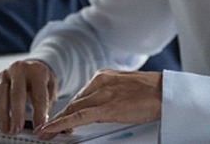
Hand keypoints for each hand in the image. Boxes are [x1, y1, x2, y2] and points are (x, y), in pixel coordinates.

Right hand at [0, 60, 56, 134]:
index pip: (38, 93)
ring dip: (2, 113)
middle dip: (17, 113)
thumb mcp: (51, 86)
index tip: (39, 125)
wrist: (34, 66)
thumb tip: (42, 122)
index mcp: (37, 71)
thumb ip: (47, 101)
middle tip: (17, 129)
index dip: (39, 112)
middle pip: (17, 92)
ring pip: (0, 93)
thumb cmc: (42, 80)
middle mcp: (20, 69)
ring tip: (6, 129)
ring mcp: (5, 73)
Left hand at [36, 70, 161, 139]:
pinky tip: (50, 130)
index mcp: (104, 75)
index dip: (67, 110)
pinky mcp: (107, 107)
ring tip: (44, 133)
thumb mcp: (124, 88)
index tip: (56, 120)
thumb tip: (96, 109)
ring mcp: (103, 93)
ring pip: (73, 109)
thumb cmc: (150, 92)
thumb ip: (108, 94)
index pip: (80, 95)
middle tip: (45, 129)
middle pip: (74, 102)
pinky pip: (78, 116)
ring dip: (56, 123)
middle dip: (59, 117)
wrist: (165, 92)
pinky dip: (61, 124)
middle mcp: (100, 81)